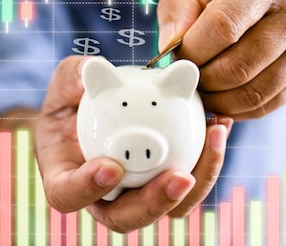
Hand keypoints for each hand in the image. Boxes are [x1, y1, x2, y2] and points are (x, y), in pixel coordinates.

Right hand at [34, 55, 232, 232]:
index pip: (67, 194)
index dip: (87, 188)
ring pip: (167, 208)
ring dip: (196, 181)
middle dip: (155, 203)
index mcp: (65, 175)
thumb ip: (76, 76)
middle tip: (180, 176)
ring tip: (214, 139)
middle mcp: (100, 194)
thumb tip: (92, 69)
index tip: (111, 167)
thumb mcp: (68, 78)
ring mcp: (135, 192)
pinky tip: (220, 124)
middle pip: (124, 217)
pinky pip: (189, 180)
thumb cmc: (74, 96)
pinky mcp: (165, 181)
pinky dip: (207, 158)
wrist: (100, 105)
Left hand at [157, 0, 285, 119]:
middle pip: (238, 66)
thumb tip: (168, 47)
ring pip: (253, 92)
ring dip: (216, 99)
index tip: (178, 55)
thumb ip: (180, 9)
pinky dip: (235, 110)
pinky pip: (266, 106)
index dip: (193, 49)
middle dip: (202, 78)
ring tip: (200, 88)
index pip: (223, 25)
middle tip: (186, 76)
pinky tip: (220, 98)